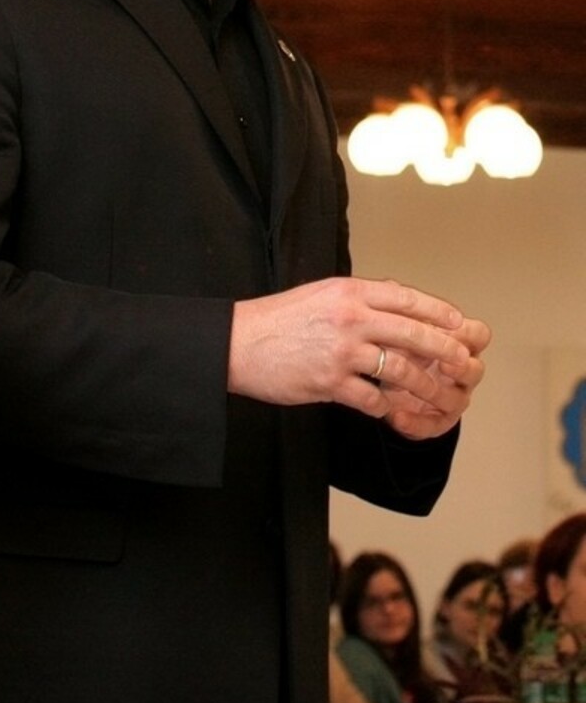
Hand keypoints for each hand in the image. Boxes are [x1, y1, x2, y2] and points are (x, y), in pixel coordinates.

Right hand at [229, 276, 488, 438]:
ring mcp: (341, 352)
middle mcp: (350, 318)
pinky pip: (371, 398)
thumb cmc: (280, 318)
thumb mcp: (322, 293)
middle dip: (445, 350)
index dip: (439, 312)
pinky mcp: (329, 383)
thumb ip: (360, 297)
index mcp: (350, 292)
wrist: (238, 343)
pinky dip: (387, 407)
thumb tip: (398, 298)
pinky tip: (390, 410)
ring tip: (438, 396)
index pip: (407, 298)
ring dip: (424, 386)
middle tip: (464, 364)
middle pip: (413, 333)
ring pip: (400, 370)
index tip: (460, 324)